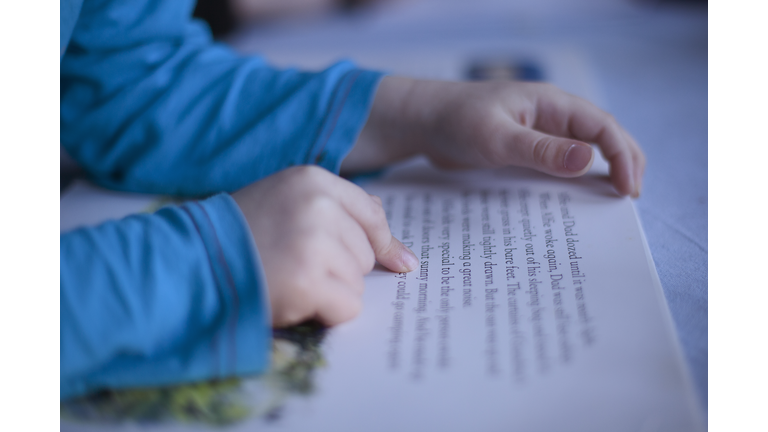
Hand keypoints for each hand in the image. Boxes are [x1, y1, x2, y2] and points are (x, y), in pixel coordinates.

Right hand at [232, 165, 418, 326]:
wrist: (191, 261)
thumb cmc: (240, 234)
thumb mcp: (286, 202)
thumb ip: (338, 212)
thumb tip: (399, 251)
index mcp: (312, 180)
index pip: (372, 213)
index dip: (382, 242)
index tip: (398, 262)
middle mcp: (317, 205)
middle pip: (366, 252)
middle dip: (341, 268)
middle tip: (296, 265)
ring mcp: (313, 242)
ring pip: (358, 281)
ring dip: (330, 290)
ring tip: (289, 278)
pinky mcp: (308, 280)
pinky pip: (348, 307)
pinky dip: (327, 313)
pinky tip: (294, 299)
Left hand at [344, 76, 644, 196]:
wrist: (422, 122)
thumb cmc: (455, 120)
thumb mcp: (497, 138)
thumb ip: (540, 150)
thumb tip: (589, 161)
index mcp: (551, 104)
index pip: (602, 126)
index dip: (622, 155)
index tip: (627, 189)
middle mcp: (550, 116)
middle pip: (601, 136)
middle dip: (622, 162)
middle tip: (629, 197)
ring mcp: (538, 133)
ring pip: (582, 150)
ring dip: (601, 171)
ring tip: (612, 200)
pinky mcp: (523, 150)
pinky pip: (557, 164)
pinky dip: (572, 180)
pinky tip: (573, 201)